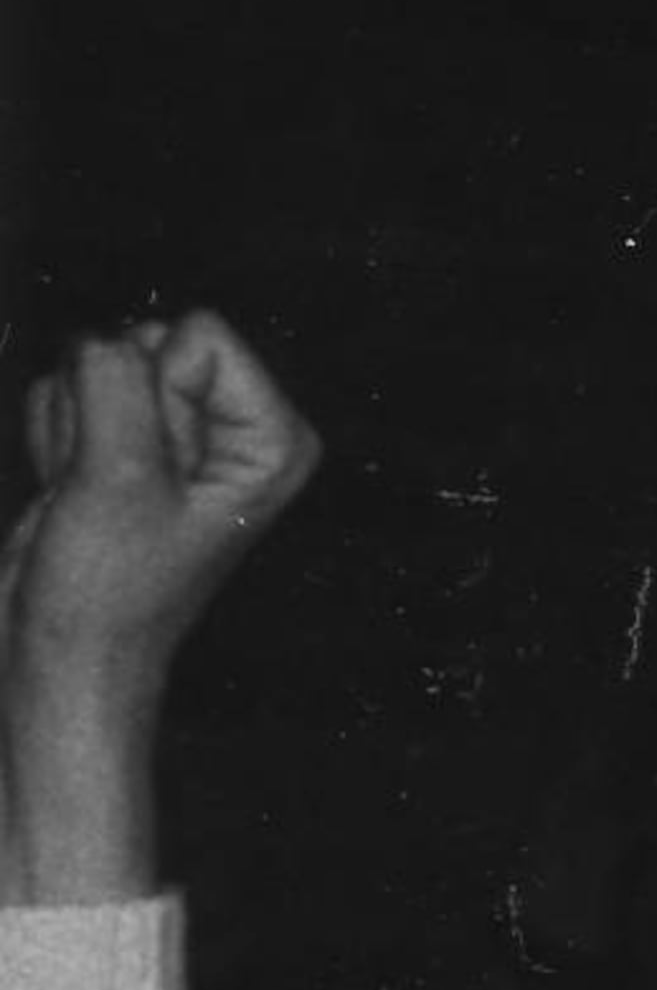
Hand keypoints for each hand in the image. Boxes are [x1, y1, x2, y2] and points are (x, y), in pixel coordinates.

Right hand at [0, 312, 318, 904]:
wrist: (61, 655)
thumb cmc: (108, 592)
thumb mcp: (119, 474)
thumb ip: (113, 379)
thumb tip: (96, 336)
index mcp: (271, 437)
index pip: (198, 335)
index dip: (154, 399)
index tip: (151, 479)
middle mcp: (233, 427)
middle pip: (143, 339)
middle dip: (108, 409)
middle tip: (114, 491)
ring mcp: (171, 431)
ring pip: (93, 362)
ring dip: (74, 429)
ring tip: (94, 498)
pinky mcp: (115, 438)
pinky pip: (60, 389)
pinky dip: (53, 439)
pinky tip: (73, 494)